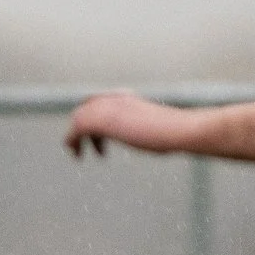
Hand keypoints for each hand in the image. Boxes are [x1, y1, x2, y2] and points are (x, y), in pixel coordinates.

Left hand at [65, 92, 204, 157]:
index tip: (99, 135)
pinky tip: (77, 156)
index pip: (100, 100)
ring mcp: (107, 108)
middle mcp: (115, 99)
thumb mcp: (161, 129)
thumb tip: (166, 141)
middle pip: (86, 107)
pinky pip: (75, 129)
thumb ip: (153, 130)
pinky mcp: (100, 121)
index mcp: (128, 98)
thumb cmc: (179, 133)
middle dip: (83, 126)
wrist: (182, 130)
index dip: (93, 115)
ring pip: (79, 118)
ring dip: (76, 136)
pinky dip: (72, 142)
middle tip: (88, 147)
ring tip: (78, 155)